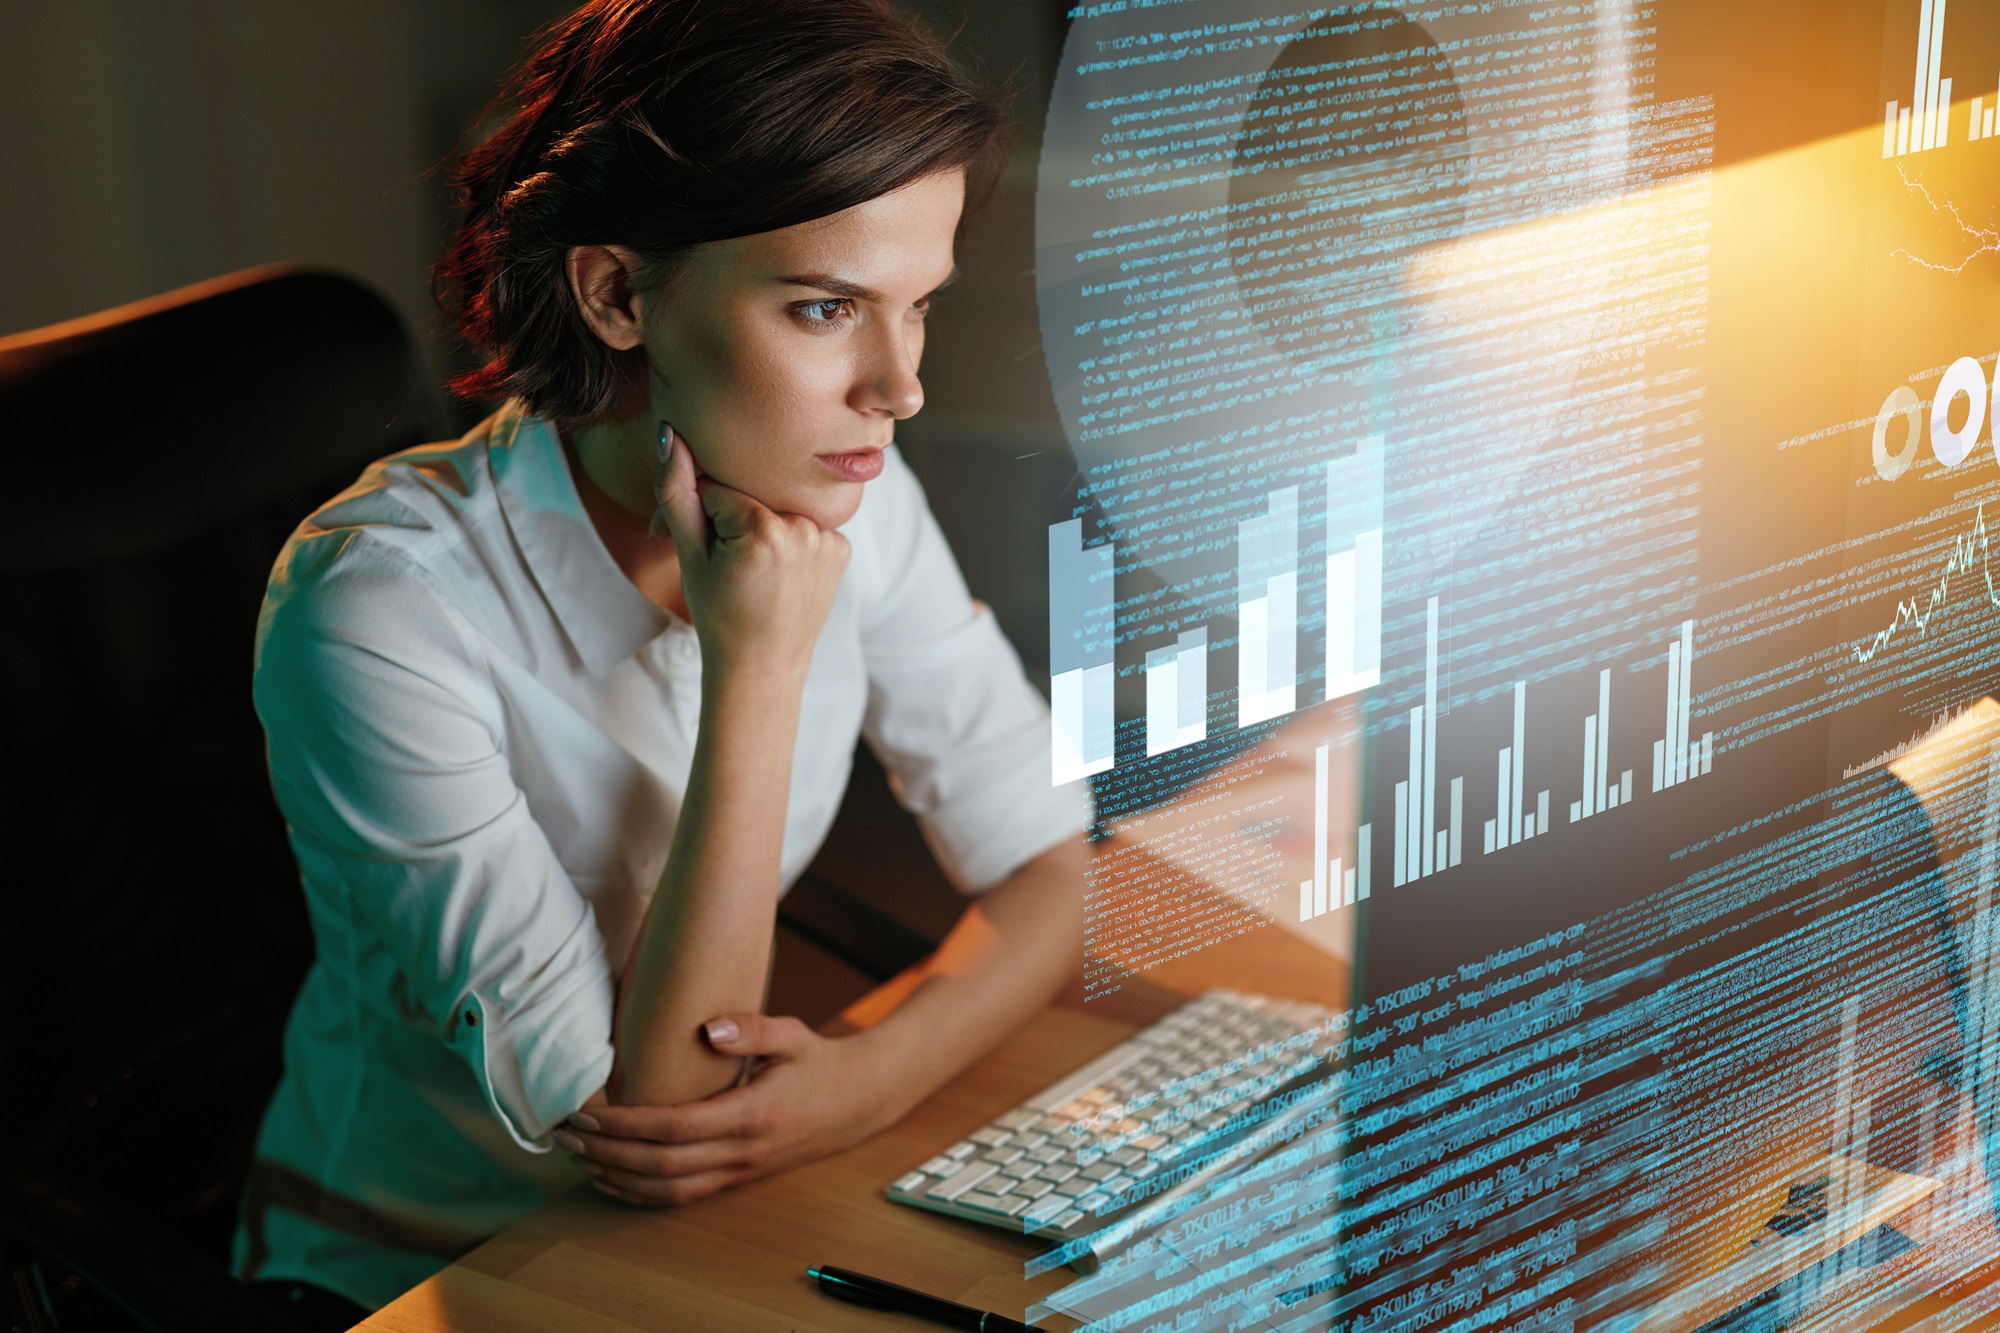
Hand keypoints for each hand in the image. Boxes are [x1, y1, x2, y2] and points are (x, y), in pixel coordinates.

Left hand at [557, 1012, 906, 1205]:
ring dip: (617, 1177)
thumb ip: (751, 1029)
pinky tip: (613, 1179)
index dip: (625, 1125)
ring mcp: (740, 1170)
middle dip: (606, 1153)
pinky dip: (641, 1194)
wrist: (858, 1102)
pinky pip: (682, 1198)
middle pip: (660, 1166)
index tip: (587, 1112)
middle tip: (565, 1135)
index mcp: (752, 1114)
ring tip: (578, 1156)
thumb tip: (710, 1027)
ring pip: (668, 1190)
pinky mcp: (737, 1178)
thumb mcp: (793, 1034)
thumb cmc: (819, 1063)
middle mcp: (743, 1151)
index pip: (674, 1128)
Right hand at [655, 428, 848, 684]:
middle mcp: (804, 526)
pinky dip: (791, 542)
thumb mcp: (689, 555)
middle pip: (753, 495)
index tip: (711, 557)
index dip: (705, 520)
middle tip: (735, 569)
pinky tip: (783, 575)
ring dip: (764, 528)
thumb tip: (668, 432)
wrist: (761, 667)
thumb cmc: (718, 615)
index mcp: (763, 527)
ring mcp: (829, 538)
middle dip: (735, 520)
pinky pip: (805, 525)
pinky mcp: (842, 548)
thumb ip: (676, 491)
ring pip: (779, 507)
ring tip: (757, 574)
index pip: (719, 490)